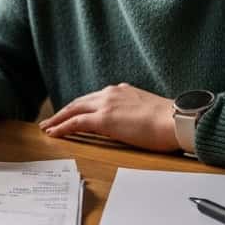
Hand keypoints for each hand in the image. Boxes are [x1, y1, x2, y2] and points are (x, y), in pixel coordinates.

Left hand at [38, 83, 179, 152]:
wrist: (177, 120)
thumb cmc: (169, 121)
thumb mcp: (147, 109)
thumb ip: (134, 110)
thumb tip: (131, 118)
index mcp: (121, 91)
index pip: (94, 99)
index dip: (80, 107)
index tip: (71, 113)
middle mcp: (111, 93)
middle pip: (79, 102)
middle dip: (64, 111)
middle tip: (51, 120)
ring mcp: (106, 105)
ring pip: (74, 110)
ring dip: (58, 118)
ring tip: (47, 127)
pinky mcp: (104, 119)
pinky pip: (76, 122)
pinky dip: (62, 127)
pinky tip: (54, 133)